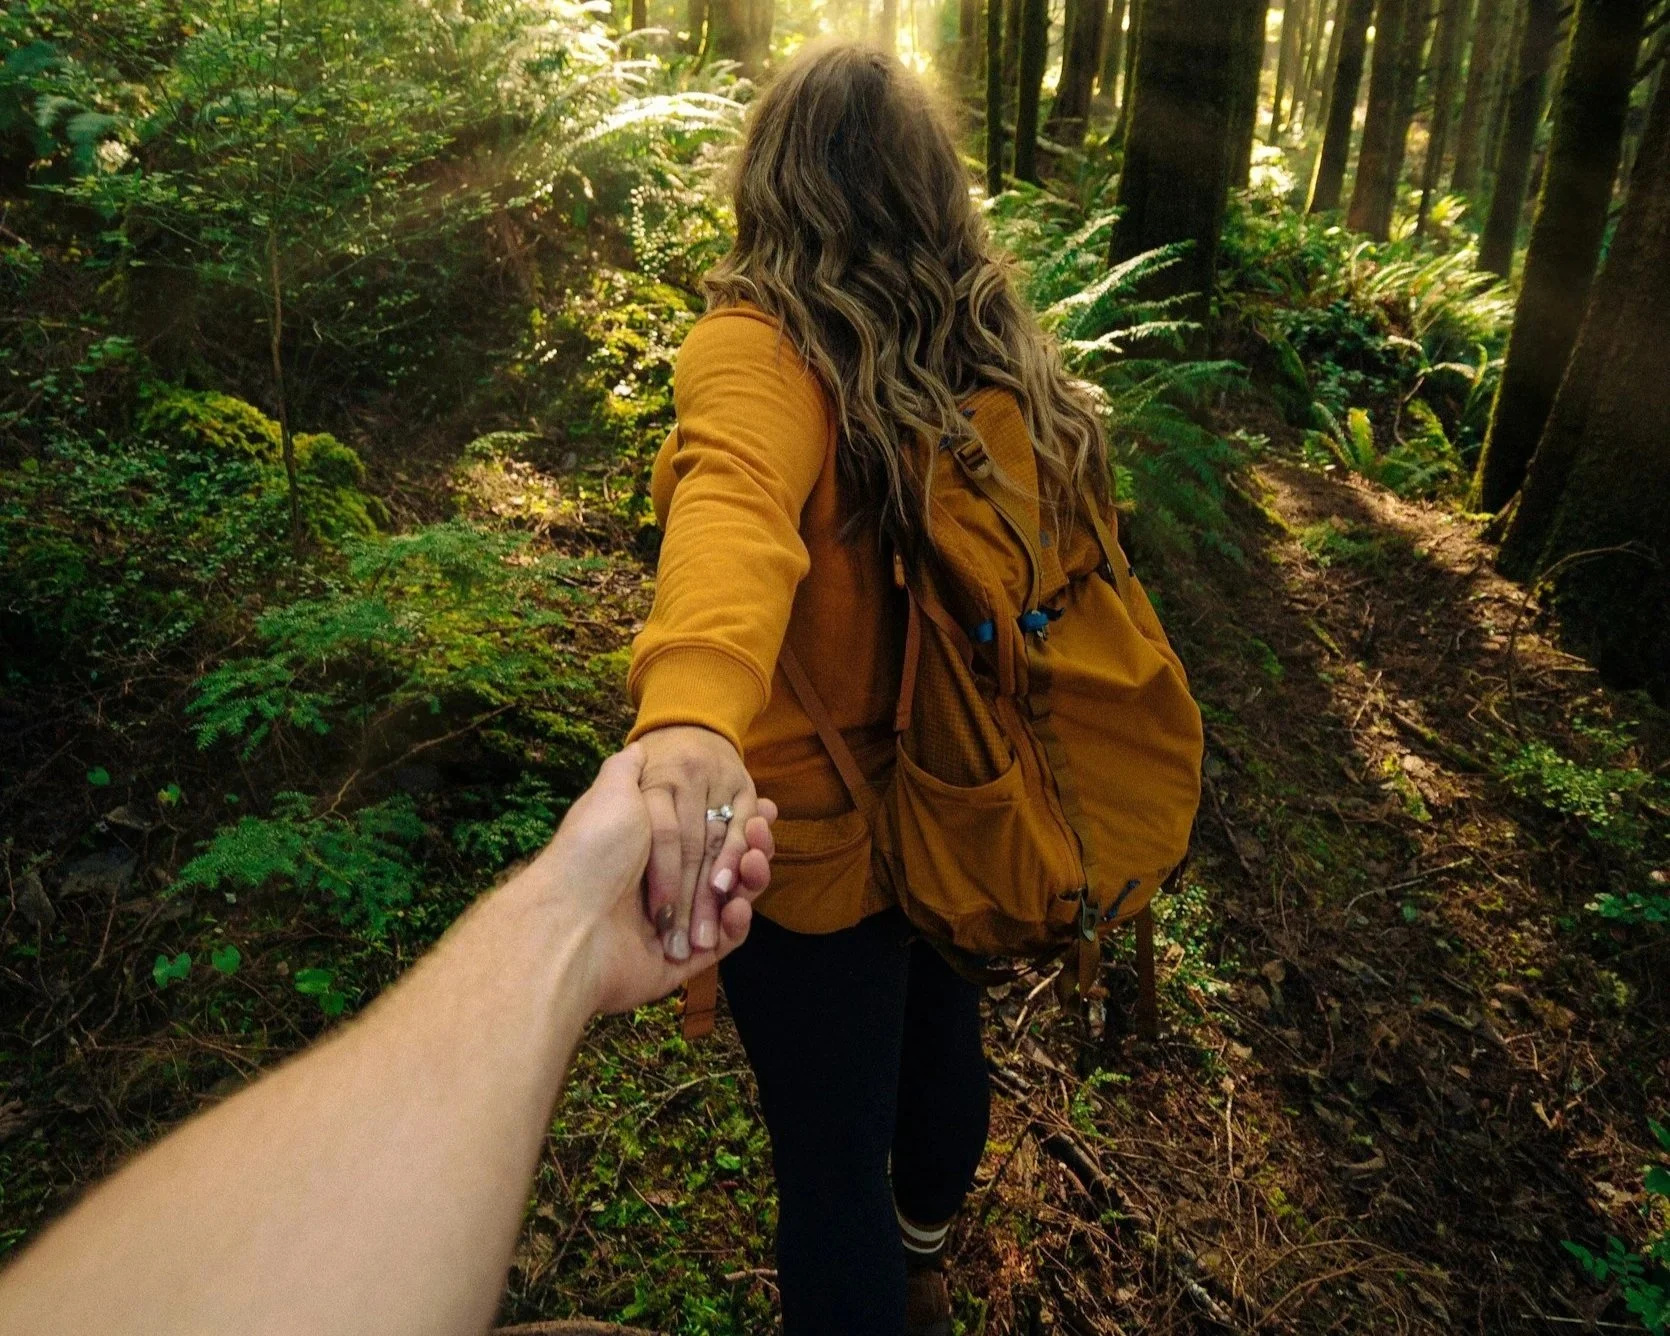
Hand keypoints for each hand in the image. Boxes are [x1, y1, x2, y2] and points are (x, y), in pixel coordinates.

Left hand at [521, 745, 775, 1014]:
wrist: (569, 921)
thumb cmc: (592, 852)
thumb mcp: (611, 794)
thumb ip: (628, 771)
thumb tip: (638, 748)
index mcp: (647, 850)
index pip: (705, 834)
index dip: (735, 821)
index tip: (760, 809)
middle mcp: (660, 886)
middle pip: (722, 867)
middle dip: (748, 848)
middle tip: (760, 833)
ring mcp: (673, 925)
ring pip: (727, 903)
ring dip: (749, 880)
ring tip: (754, 862)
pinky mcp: (682, 961)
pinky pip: (723, 943)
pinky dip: (737, 923)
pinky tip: (740, 903)